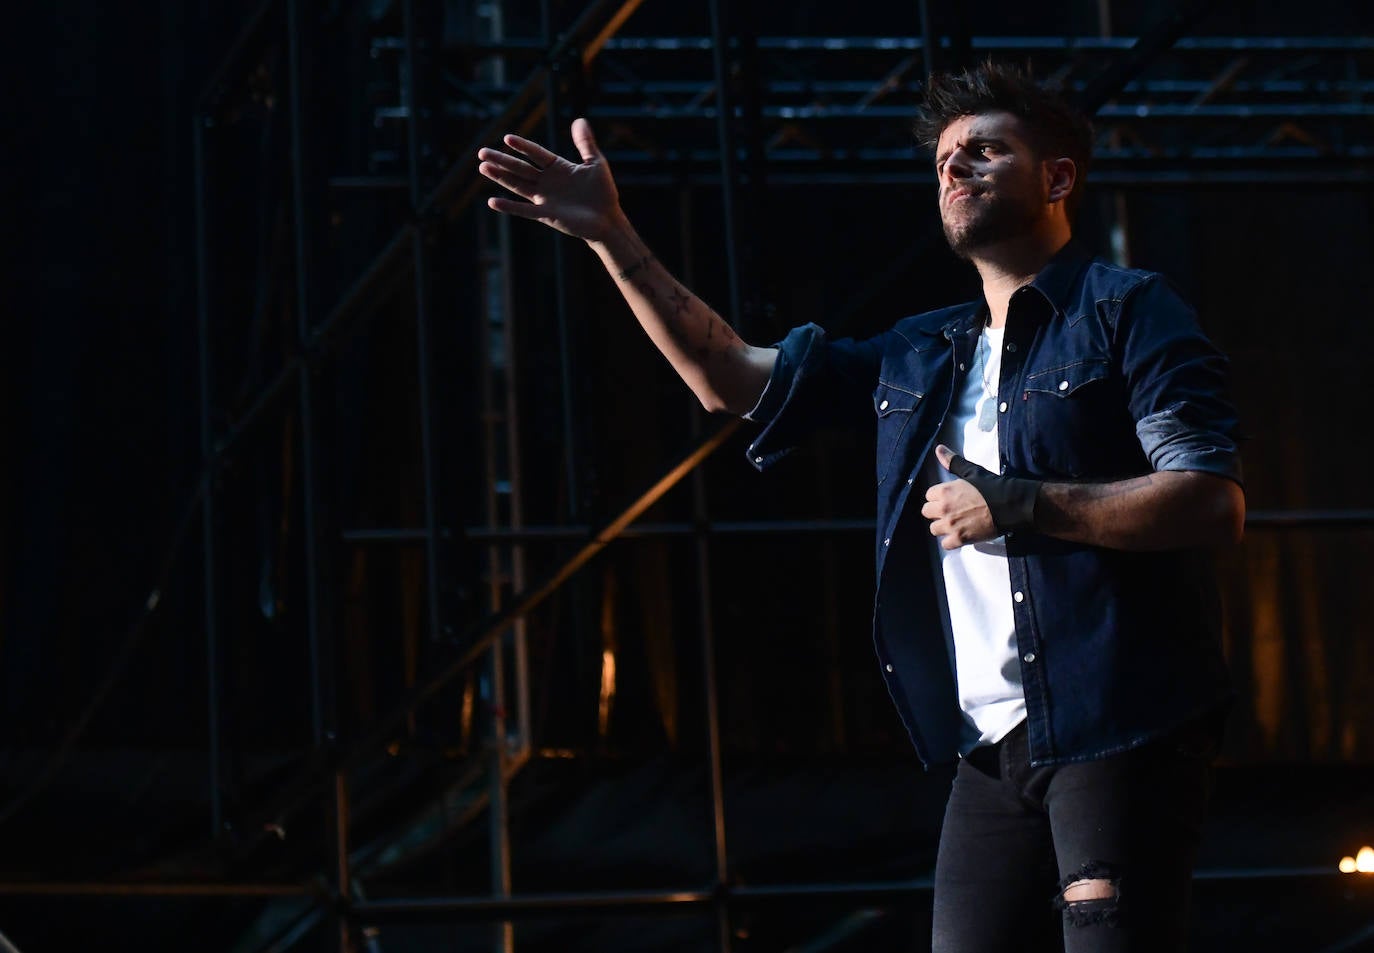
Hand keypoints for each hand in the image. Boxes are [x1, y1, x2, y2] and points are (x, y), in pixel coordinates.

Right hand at [477, 118, 622, 241]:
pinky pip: (524, 210)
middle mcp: (547, 182)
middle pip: (520, 168)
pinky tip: (492, 201)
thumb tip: (579, 120)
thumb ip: (585, 143)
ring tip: (483, 168)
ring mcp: (545, 199)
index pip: (536, 153)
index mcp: (557, 168)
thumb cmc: (602, 192)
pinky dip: (509, 206)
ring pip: (518, 185)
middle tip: (482, 152)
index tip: (507, 138)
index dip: (522, 146)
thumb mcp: (595, 163)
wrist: (607, 220)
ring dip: (500, 177)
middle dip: (502, 160)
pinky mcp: (546, 215)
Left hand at [920, 444, 997, 549]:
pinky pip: (946, 544)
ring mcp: (951, 525)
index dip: (938, 497)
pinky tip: (960, 535)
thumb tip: (938, 448)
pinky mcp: (960, 539)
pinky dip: (952, 541)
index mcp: (944, 491)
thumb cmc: (992, 486)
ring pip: (934, 529)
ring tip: (955, 524)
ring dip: (943, 527)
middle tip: (951, 511)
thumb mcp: (971, 471)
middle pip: (927, 512)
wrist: (1010, 504)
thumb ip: (952, 462)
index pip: (929, 496)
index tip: (949, 498)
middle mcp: (944, 509)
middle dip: (937, 512)